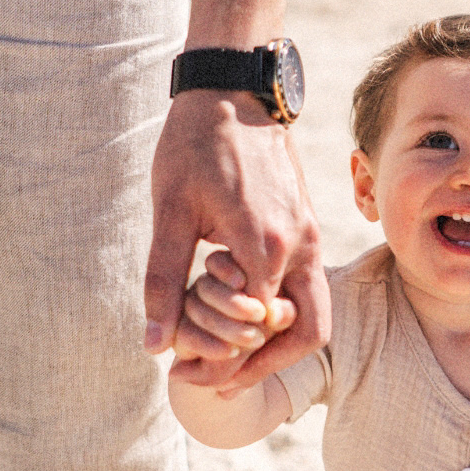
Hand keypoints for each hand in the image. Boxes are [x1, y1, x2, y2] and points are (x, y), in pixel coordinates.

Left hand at [145, 89, 328, 387]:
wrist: (234, 89)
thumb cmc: (195, 145)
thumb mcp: (170, 213)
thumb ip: (165, 281)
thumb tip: (156, 345)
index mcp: (265, 246)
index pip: (256, 330)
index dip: (223, 361)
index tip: (187, 375)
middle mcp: (298, 245)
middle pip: (307, 334)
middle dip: (265, 365)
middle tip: (219, 381)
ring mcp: (308, 235)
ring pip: (312, 312)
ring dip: (277, 341)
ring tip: (230, 354)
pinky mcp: (306, 225)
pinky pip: (306, 284)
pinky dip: (279, 311)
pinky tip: (238, 312)